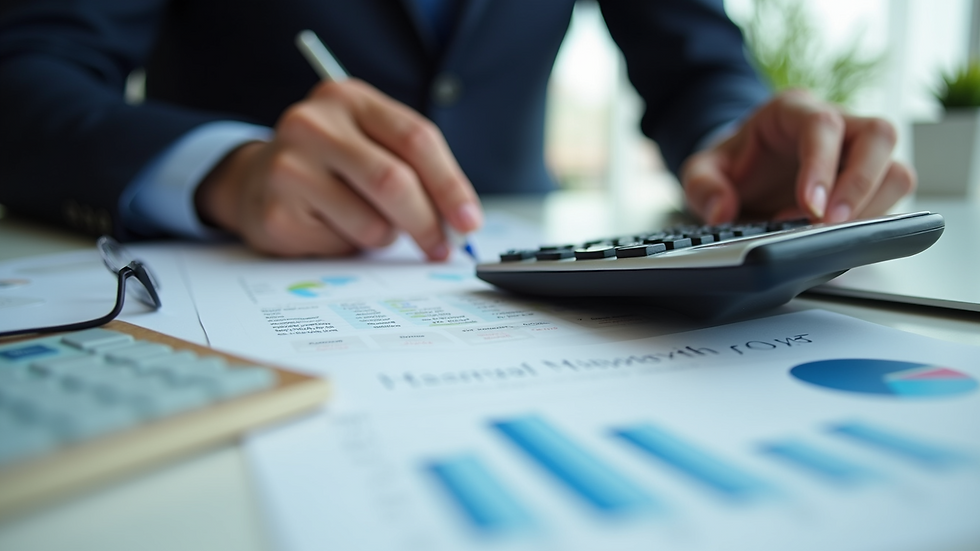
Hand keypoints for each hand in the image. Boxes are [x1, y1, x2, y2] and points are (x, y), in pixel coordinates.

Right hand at [195, 79, 481, 258]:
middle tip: (441, 247)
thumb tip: (460, 220)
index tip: (468, 221)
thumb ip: (415, 169)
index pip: (416, 139)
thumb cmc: (330, 165)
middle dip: (428, 222)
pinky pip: (341, 244)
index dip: (451, 185)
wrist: (254, 181)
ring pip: (371, 222)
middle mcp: (314, 124)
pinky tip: (332, 228)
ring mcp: (289, 166)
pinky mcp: (277, 211)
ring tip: (366, 225)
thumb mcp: (371, 145)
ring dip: (385, 237)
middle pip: (394, 181)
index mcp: (349, 99)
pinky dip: (351, 247)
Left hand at [681, 89, 915, 224]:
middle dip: (860, 184)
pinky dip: (872, 219)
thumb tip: (721, 211)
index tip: (810, 207)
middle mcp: (836, 123)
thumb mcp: (702, 171)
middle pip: (878, 135)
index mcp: (793, 111)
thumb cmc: (733, 165)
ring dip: (872, 205)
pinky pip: (891, 196)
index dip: (821, 166)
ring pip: (896, 167)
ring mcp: (857, 152)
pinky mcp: (868, 182)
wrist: (746, 172)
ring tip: (829, 231)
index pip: (822, 124)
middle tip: (830, 223)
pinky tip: (838, 234)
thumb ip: (703, 187)